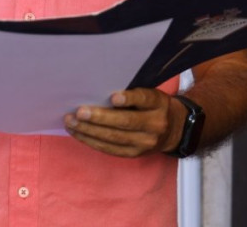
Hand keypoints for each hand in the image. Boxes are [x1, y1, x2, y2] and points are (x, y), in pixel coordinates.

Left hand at [64, 88, 181, 157]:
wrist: (174, 130)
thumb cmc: (154, 105)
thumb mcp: (151, 95)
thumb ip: (132, 93)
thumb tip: (100, 91)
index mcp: (158, 104)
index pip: (144, 100)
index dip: (129, 99)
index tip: (113, 97)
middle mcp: (154, 125)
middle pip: (125, 122)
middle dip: (100, 118)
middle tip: (79, 112)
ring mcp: (145, 143)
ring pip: (114, 138)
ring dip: (89, 131)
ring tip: (71, 122)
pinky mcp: (135, 154)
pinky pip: (110, 150)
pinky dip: (92, 141)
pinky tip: (78, 133)